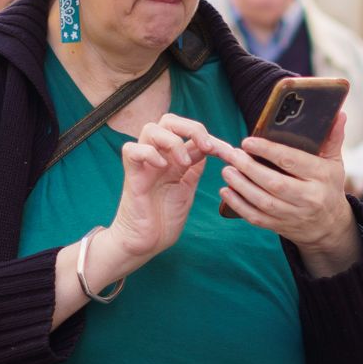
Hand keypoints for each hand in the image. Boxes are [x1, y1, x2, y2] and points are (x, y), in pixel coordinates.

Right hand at [106, 114, 210, 264]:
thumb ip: (194, 169)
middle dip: (192, 128)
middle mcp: (158, 156)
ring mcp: (144, 164)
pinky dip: (148, 153)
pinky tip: (162, 166)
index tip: (232, 153)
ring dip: (172, 141)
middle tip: (207, 147)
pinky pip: (131, 150)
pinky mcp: (131, 176)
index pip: (192, 135)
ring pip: (150, 129)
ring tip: (184, 162)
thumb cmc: (164, 219)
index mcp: (173, 159)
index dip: (214, 139)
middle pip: (169, 121)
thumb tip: (209, 150)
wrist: (145, 242)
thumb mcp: (187, 189)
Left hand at [208, 112, 358, 273]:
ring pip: (263, 201)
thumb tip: (339, 114)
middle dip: (249, 168)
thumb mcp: (334, 163)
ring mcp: (294, 214)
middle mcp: (309, 197)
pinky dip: (239, 205)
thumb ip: (333, 138)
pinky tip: (226, 192)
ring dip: (241, 186)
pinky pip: (256, 218)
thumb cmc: (328, 186)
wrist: (329, 226)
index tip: (248, 141)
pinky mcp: (280, 226)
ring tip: (226, 170)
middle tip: (231, 154)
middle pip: (274, 183)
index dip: (268, 150)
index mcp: (321, 176)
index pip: (292, 161)